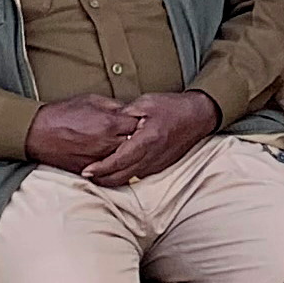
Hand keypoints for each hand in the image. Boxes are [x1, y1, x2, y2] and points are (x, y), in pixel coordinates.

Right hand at [23, 96, 133, 173]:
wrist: (37, 133)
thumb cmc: (63, 113)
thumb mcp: (91, 100)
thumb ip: (114, 106)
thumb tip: (131, 111)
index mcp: (109, 123)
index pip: (138, 125)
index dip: (141, 122)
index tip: (141, 121)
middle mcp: (106, 143)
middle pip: (135, 144)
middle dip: (138, 139)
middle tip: (138, 136)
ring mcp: (98, 159)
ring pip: (124, 160)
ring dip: (127, 154)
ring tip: (128, 148)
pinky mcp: (89, 170)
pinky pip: (109, 171)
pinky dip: (114, 166)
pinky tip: (114, 159)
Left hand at [84, 90, 219, 188]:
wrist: (198, 116)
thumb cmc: (172, 107)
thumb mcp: (146, 102)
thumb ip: (124, 113)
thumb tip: (106, 121)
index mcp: (147, 140)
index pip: (119, 160)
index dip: (101, 168)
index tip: (86, 171)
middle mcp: (152, 156)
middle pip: (121, 176)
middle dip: (101, 179)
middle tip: (86, 175)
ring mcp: (157, 164)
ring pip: (129, 179)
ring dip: (111, 179)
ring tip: (96, 175)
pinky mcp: (160, 167)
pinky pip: (138, 176)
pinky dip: (124, 175)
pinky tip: (115, 171)